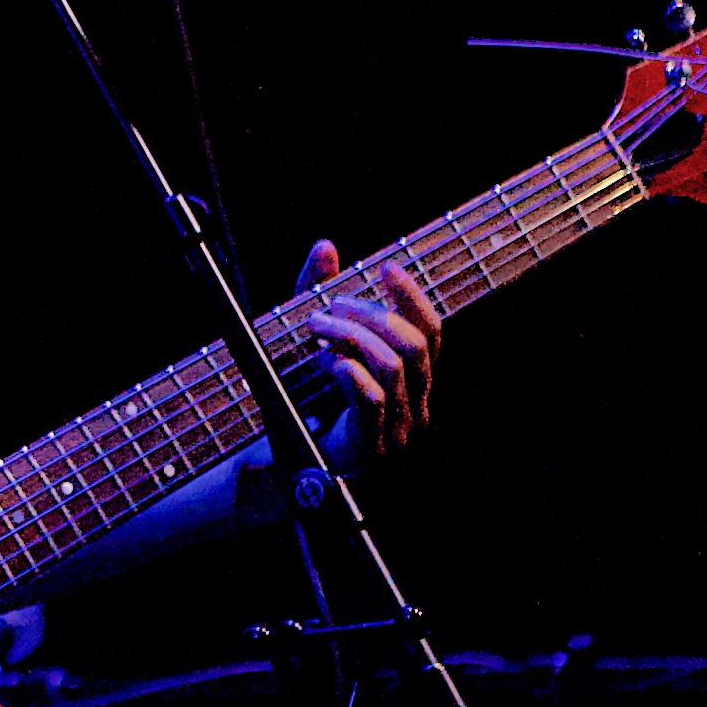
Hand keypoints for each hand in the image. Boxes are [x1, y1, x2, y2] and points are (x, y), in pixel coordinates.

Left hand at [299, 240, 440, 464]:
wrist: (274, 460)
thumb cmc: (297, 397)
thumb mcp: (308, 336)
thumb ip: (316, 292)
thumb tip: (326, 246)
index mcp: (412, 381)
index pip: (432, 331)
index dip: (413, 297)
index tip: (386, 268)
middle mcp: (415, 406)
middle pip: (414, 345)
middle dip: (371, 315)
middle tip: (329, 306)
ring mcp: (396, 431)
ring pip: (393, 366)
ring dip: (351, 337)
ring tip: (314, 329)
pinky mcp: (370, 448)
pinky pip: (372, 399)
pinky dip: (348, 371)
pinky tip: (325, 362)